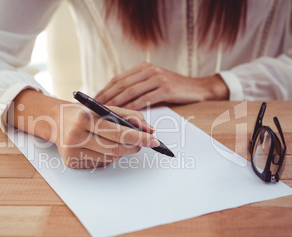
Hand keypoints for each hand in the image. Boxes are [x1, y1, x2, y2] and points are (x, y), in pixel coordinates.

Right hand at [55, 104, 157, 168]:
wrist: (55, 121)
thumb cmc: (83, 114)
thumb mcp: (103, 109)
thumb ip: (128, 116)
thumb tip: (149, 129)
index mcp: (84, 118)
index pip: (118, 132)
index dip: (139, 137)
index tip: (154, 140)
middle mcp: (75, 136)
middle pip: (115, 149)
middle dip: (134, 146)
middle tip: (144, 142)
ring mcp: (72, 151)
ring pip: (109, 158)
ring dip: (121, 151)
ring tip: (117, 141)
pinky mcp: (71, 162)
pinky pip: (100, 163)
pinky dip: (108, 156)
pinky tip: (101, 146)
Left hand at [95, 62, 228, 109]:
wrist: (199, 88)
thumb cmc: (174, 89)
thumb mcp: (154, 83)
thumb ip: (137, 87)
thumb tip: (115, 100)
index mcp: (143, 67)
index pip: (118, 79)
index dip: (104, 90)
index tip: (92, 100)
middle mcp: (148, 70)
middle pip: (121, 84)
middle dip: (106, 97)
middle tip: (93, 108)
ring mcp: (157, 78)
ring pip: (131, 91)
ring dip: (116, 103)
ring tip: (105, 112)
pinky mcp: (165, 88)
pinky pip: (144, 99)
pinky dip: (132, 107)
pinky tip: (124, 114)